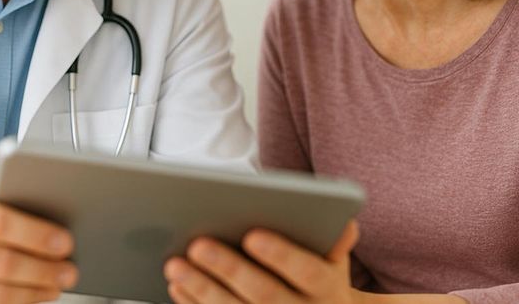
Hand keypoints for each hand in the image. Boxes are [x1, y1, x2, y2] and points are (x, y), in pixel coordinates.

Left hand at [164, 220, 359, 303]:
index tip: (252, 235)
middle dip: (229, 270)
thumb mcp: (333, 258)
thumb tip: (344, 222)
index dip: (282, 255)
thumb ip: (334, 237)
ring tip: (175, 265)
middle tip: (197, 244)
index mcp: (328, 288)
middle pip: (266, 295)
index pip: (309, 271)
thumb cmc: (317, 276)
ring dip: (203, 290)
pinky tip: (178, 287)